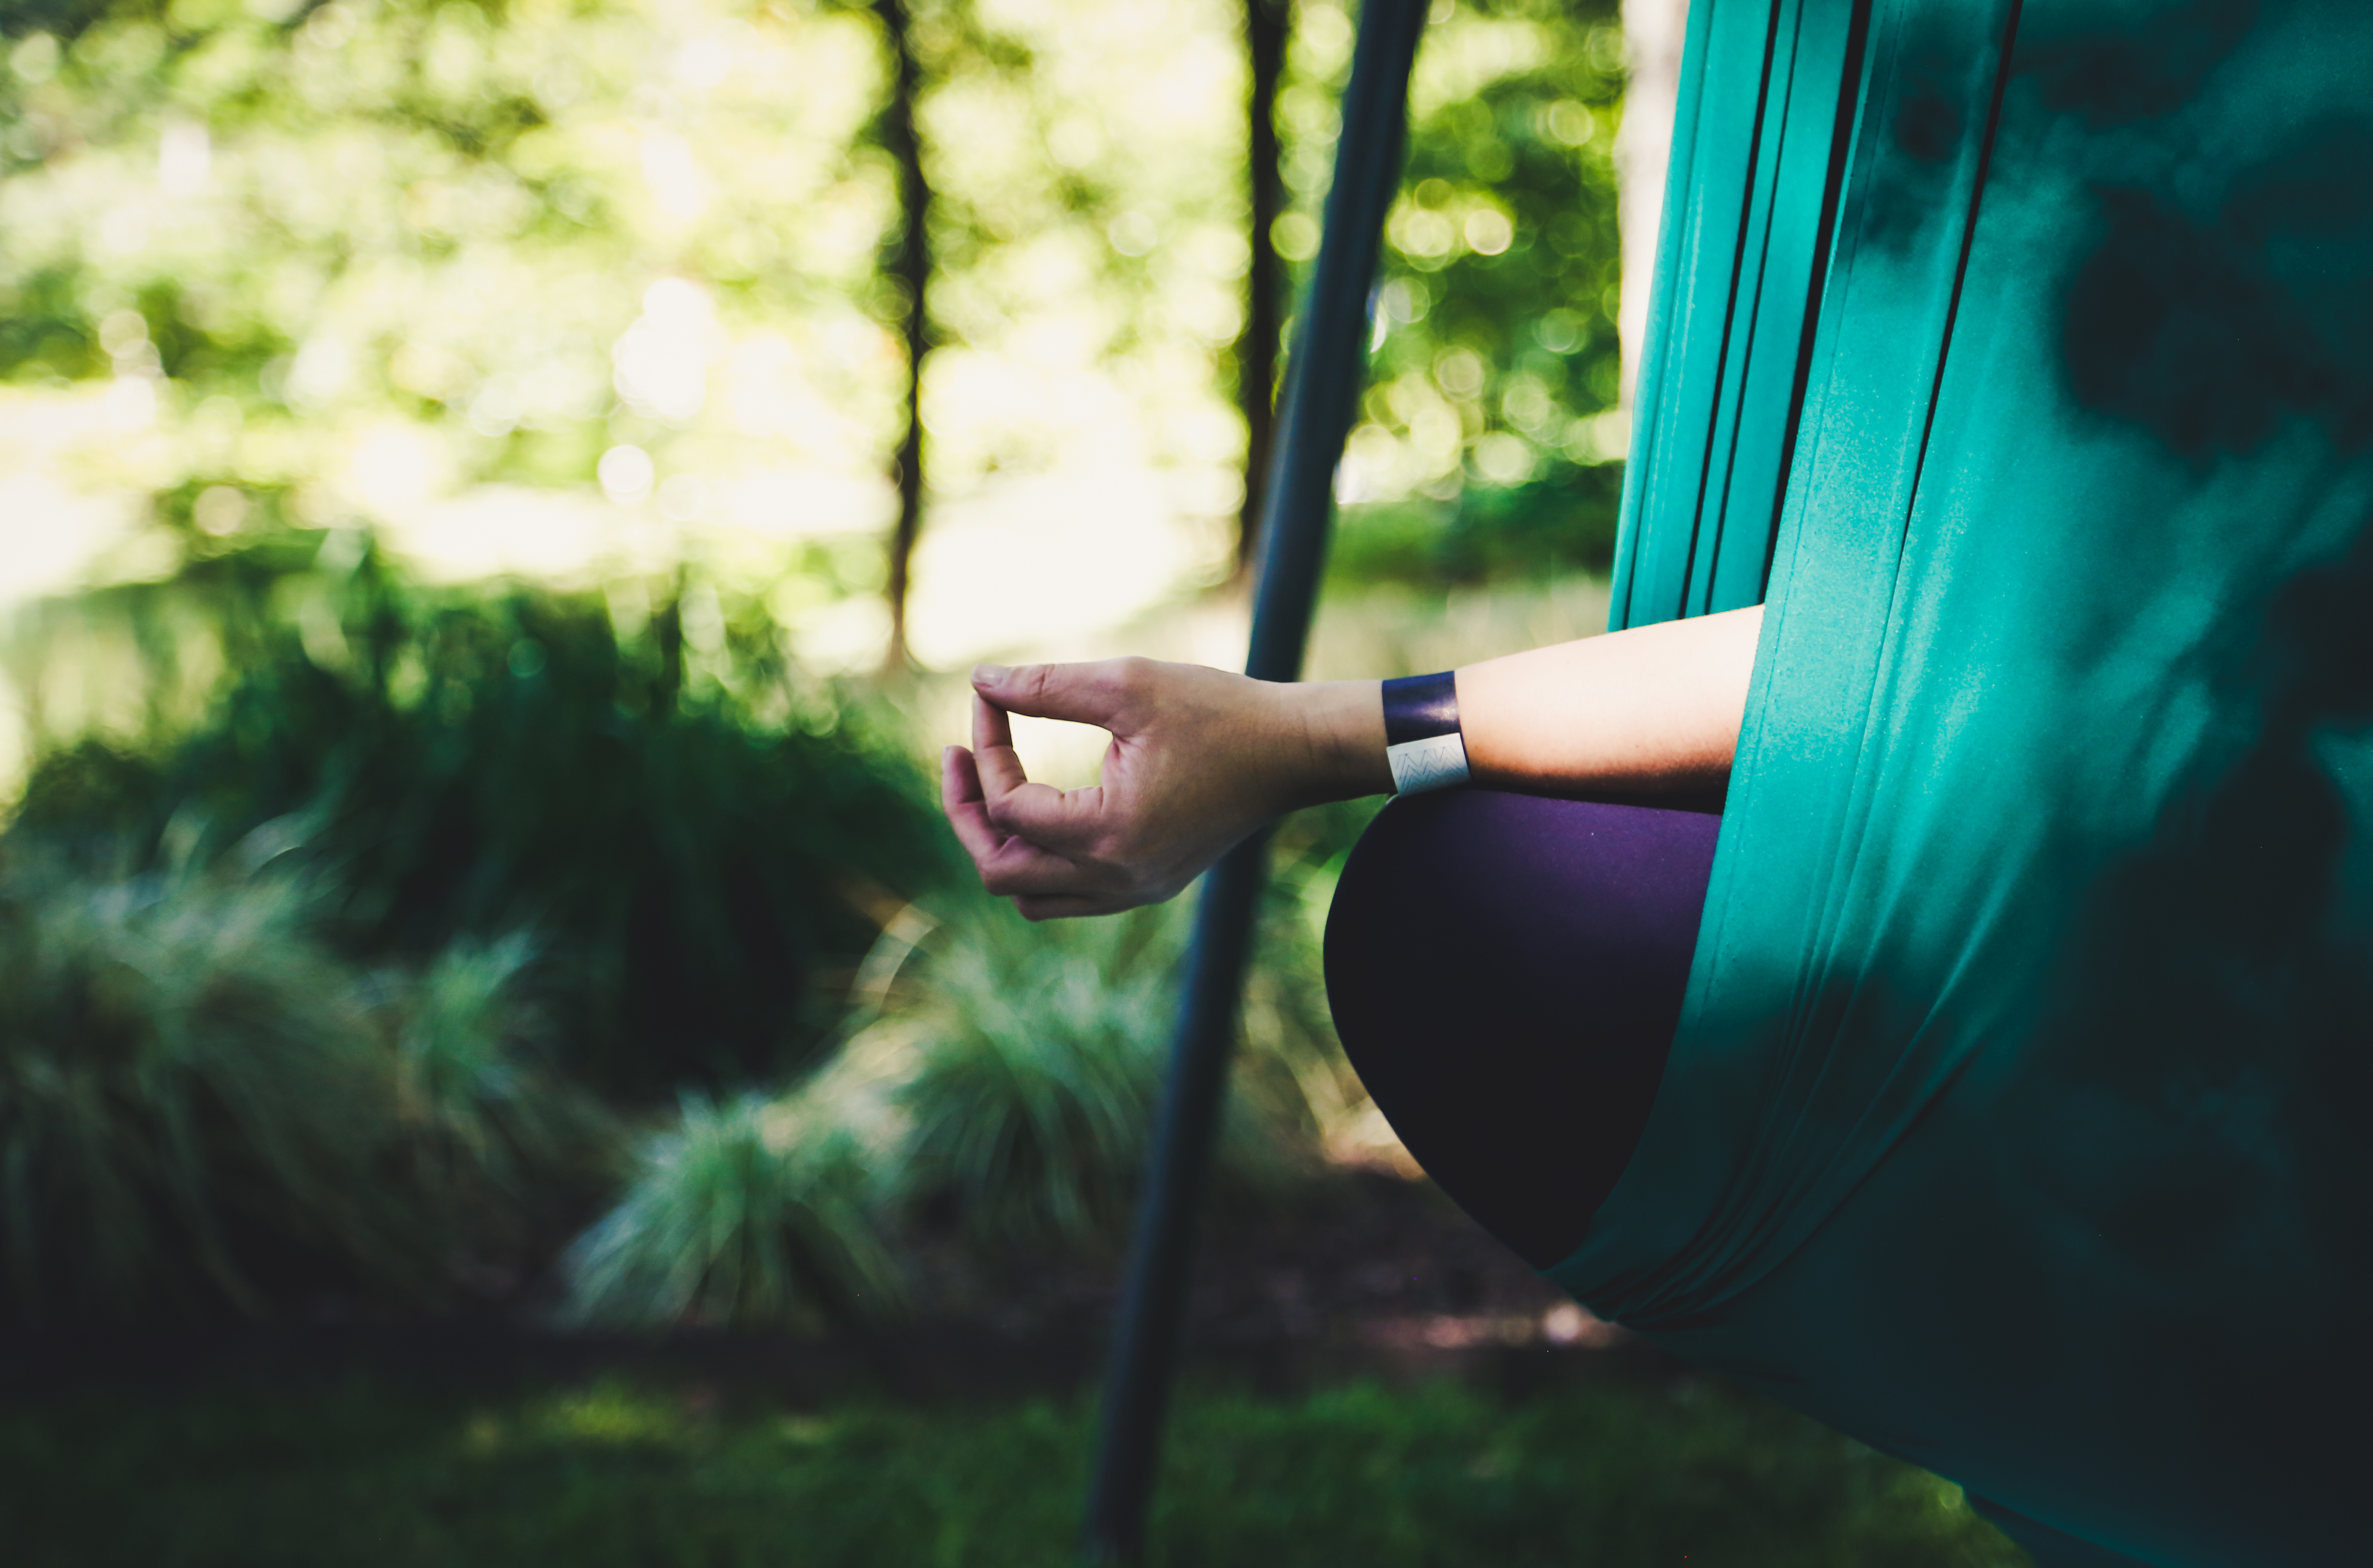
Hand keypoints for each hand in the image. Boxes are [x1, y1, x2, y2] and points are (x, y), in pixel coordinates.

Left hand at [941, 658, 1386, 919]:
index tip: (988, 699)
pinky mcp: (1149, 884)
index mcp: (1109, 833)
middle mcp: (1117, 877)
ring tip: (992, 786)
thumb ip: (1046, 687)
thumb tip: (981, 682)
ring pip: (1030, 897)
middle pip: (1000, 873)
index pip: (1009, 807)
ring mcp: (1135, 889)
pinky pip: (1069, 895)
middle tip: (956, 757)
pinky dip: (1039, 858)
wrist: (1295, 751)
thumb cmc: (1220, 711)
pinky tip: (1040, 807)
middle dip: (967, 813)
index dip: (985, 748)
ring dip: (1000, 844)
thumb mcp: (1128, 684)